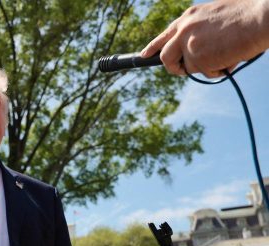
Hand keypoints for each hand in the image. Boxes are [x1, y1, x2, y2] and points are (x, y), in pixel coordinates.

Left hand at [140, 0, 268, 77]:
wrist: (259, 17)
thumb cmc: (245, 16)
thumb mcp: (214, 16)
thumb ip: (199, 30)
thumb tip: (193, 49)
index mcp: (187, 18)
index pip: (163, 36)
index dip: (153, 48)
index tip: (144, 55)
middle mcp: (183, 30)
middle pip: (165, 57)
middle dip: (173, 67)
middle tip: (182, 70)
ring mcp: (189, 45)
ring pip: (190, 68)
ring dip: (207, 66)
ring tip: (225, 53)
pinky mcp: (197, 58)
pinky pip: (205, 73)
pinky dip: (217, 71)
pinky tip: (229, 57)